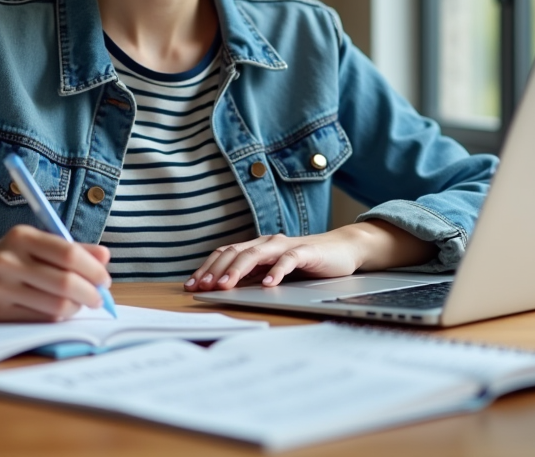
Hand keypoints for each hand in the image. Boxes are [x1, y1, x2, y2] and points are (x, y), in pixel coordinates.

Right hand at [0, 225, 112, 320]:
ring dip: (76, 307)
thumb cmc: (7, 256)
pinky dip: (58, 316)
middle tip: (98, 297)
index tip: (104, 279)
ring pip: (55, 305)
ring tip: (79, 303)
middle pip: (65, 282)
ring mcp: (2, 288)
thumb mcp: (34, 243)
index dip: (93, 269)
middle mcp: (9, 261)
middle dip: (90, 293)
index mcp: (22, 237)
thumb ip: (70, 249)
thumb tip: (105, 256)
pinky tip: (60, 310)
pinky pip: (40, 319)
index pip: (68, 253)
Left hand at [184, 220, 436, 291]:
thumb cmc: (307, 263)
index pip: (225, 254)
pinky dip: (277, 271)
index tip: (191, 286)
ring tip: (226, 286)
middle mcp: (267, 243)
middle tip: (203, 287)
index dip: (207, 268)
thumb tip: (224, 290)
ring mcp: (286, 245)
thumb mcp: (274, 270)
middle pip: (235, 252)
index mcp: (257, 247)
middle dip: (216, 270)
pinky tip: (268, 284)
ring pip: (256, 254)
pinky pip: (288, 260)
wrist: (343, 249)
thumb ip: (254, 276)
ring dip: (238, 270)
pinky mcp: (306, 252)